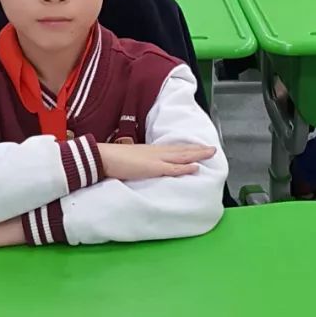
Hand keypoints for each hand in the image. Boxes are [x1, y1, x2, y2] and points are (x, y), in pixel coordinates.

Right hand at [97, 141, 215, 181]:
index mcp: (151, 151)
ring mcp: (155, 159)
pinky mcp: (152, 167)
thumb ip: (141, 163)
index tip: (198, 148)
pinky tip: (196, 167)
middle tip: (212, 149)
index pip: (173, 149)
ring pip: (181, 156)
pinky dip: (185, 167)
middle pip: (181, 150)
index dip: (187, 148)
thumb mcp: (131, 160)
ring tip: (210, 153)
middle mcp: (156, 152)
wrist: (103, 157)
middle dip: (197, 150)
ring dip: (197, 155)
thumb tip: (145, 167)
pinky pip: (172, 168)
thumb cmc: (113, 159)